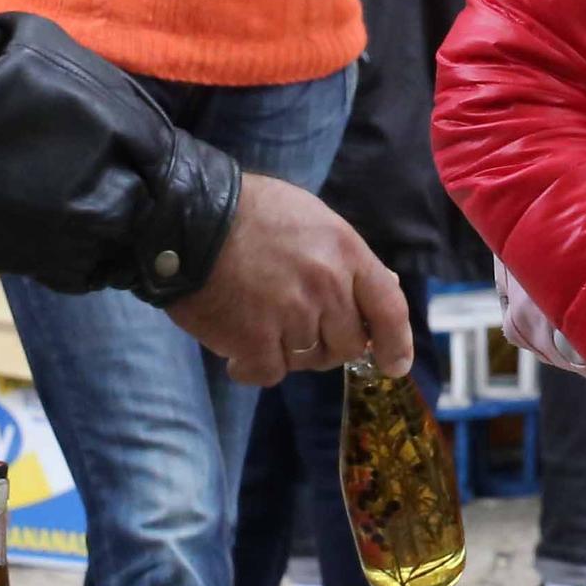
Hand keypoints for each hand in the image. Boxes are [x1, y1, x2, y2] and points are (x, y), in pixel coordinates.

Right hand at [167, 172, 413, 386]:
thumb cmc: (249, 212)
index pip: (389, 307)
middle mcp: (327, 288)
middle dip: (328, 343)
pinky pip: (270, 373)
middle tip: (297, 326)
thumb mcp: (312, 218)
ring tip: (259, 321)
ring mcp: (292, 316)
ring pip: (309, 360)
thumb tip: (384, 286)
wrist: (189, 218)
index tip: (394, 365)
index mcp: (345, 253)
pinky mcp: (255, 341)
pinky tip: (236, 348)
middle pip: (348, 344)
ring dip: (288, 351)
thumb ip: (346, 258)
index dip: (396, 342)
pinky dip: (253, 367)